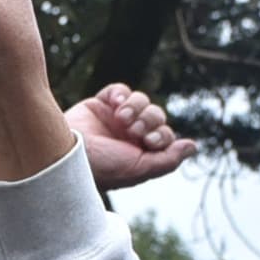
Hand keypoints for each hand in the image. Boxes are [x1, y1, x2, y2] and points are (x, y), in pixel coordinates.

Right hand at [68, 83, 197, 192]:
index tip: (147, 141)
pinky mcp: (101, 103)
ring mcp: (115, 118)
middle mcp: (130, 135)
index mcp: (140, 152)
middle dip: (149, 120)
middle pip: (156, 115)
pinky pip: (120, 90)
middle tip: (133, 129)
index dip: (161, 134)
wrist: (65, 155)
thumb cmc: (101, 168)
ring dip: (135, 106)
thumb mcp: (138, 170)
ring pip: (141, 100)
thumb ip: (167, 160)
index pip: (165, 135)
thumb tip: (193, 146)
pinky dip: (121, 94)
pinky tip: (115, 104)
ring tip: (121, 118)